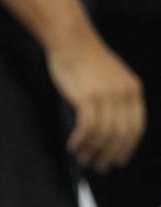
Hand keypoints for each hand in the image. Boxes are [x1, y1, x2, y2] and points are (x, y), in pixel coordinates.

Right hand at [46, 32, 144, 172]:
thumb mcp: (109, 78)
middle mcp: (124, 94)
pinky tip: (72, 145)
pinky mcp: (88, 97)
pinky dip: (81, 140)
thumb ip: (114, 98)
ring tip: (82, 158)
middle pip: (121, 135)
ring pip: (104, 134)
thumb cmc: (84, 59)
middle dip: (110, 154)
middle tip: (98, 166)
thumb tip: (107, 127)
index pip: (136, 128)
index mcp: (133, 90)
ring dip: (93, 150)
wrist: (71, 40)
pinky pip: (88, 127)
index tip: (117, 160)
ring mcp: (107, 96)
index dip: (127, 148)